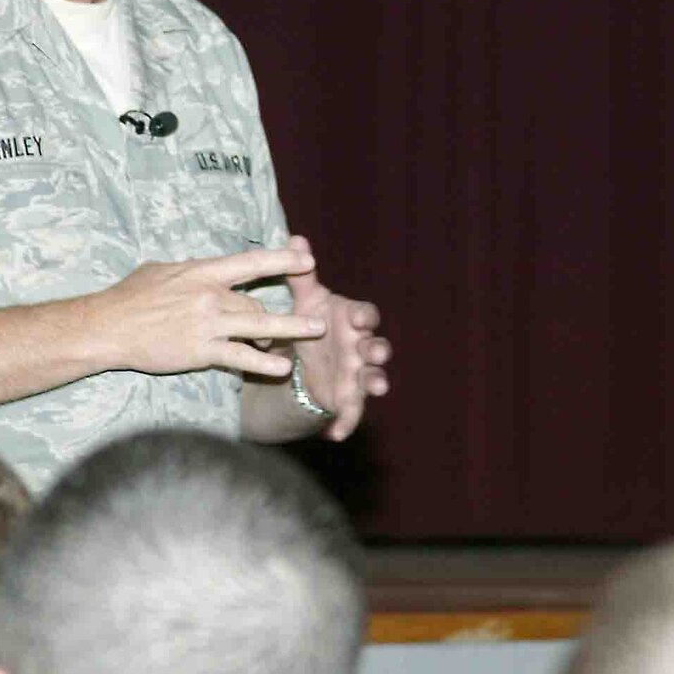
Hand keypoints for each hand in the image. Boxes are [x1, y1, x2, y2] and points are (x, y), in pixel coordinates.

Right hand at [91, 246, 326, 378]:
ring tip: (316, 332)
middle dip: (280, 313)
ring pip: (257, 325)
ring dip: (290, 330)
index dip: (282, 261)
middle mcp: (210, 295)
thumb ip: (191, 272)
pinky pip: (239, 357)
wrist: (108, 327)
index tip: (308, 261)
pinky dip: (262, 363)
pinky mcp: (201, 351)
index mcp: (202, 272)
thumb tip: (205, 270)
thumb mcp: (162, 271)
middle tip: (311, 315)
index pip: (250, 263)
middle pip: (257, 302)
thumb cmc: (130, 296)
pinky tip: (281, 368)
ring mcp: (207, 324)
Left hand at [285, 235, 391, 441]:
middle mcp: (361, 346)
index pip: (367, 315)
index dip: (366, 317)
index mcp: (352, 320)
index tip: (360, 318)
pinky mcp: (348, 397)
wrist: (306, 359)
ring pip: (373, 378)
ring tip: (377, 387)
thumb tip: (295, 239)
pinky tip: (336, 435)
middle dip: (378, 350)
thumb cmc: (311, 323)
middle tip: (374, 351)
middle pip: (377, 347)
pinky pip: (351, 412)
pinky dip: (346, 424)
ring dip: (377, 382)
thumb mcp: (305, 301)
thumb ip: (301, 276)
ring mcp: (357, 373)